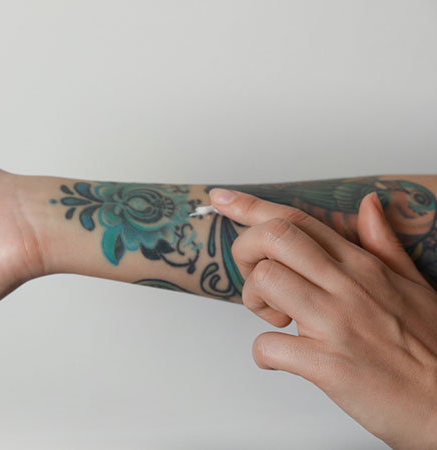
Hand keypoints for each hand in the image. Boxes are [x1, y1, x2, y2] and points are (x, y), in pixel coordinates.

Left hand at [209, 188, 436, 448]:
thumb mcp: (415, 286)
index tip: (221, 199)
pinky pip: (268, 346)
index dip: (251, 206)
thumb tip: (368, 204)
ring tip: (276, 320)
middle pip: (273, 237)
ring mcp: (337, 324)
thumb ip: (384, 245)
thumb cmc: (431, 350)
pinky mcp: (328, 365)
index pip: (296, 220)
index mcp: (362, 266)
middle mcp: (347, 286)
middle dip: (245, 250)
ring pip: (265, 281)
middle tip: (256, 278)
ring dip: (254, 300)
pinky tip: (279, 360)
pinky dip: (263, 355)